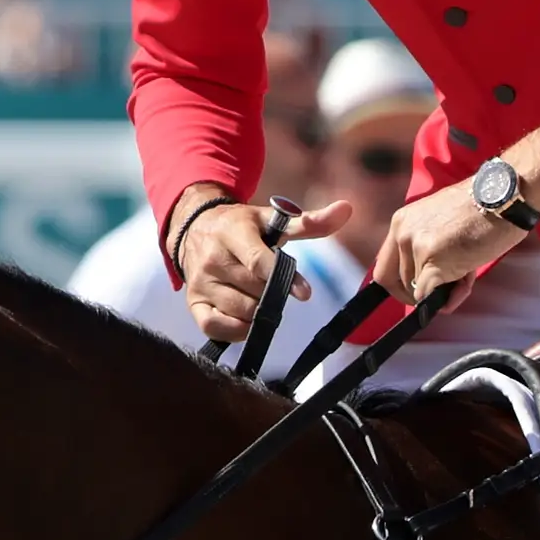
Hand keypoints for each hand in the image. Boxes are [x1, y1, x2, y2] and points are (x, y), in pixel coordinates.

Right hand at [169, 189, 328, 343]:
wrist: (194, 228)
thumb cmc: (242, 226)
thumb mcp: (272, 219)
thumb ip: (309, 221)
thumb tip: (346, 209)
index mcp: (232, 232)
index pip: (258, 262)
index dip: (284, 279)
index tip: (305, 294)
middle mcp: (212, 258)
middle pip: (254, 291)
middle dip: (273, 293)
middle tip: (276, 286)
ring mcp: (200, 282)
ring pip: (240, 311)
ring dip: (259, 311)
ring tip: (260, 296)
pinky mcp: (193, 302)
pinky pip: (215, 328)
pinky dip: (236, 330)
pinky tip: (248, 319)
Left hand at [368, 180, 533, 304]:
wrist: (505, 198)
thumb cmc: (483, 210)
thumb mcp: (442, 225)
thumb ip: (427, 251)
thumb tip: (426, 290)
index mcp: (402, 222)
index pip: (384, 267)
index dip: (400, 286)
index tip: (418, 292)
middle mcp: (403, 232)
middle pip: (396, 283)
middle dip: (423, 293)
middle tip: (449, 289)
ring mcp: (416, 245)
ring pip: (416, 291)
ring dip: (442, 294)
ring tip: (466, 278)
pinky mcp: (432, 259)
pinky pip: (429, 296)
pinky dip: (447, 299)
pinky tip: (465, 285)